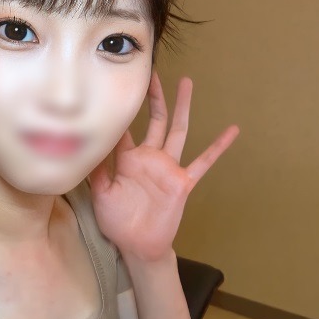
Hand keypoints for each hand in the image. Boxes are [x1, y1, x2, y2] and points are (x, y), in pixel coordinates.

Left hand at [88, 71, 238, 262]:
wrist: (137, 245)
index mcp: (128, 159)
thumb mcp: (101, 193)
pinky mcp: (183, 181)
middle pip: (154, 120)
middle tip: (153, 72)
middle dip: (154, 97)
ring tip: (187, 83)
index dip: (121, 111)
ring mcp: (168, 167)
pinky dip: (218, 146)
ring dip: (183, 107)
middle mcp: (149, 158)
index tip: (119, 87)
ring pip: (178, 131)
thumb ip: (97, 170)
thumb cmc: (117, 221)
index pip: (124, 129)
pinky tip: (232, 131)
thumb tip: (87, 145)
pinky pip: (204, 162)